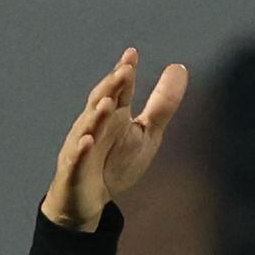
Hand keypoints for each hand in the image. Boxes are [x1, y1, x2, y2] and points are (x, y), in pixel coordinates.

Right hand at [41, 47, 189, 232]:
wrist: (90, 200)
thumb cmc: (116, 161)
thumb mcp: (146, 132)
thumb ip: (162, 103)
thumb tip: (179, 67)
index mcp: (114, 115)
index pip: (119, 90)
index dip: (125, 73)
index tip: (132, 54)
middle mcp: (95, 125)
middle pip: (102, 101)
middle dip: (111, 86)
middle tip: (124, 70)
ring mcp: (82, 146)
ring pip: (88, 127)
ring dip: (97, 115)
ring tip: (108, 102)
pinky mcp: (74, 169)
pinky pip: (76, 158)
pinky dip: (81, 150)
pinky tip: (87, 141)